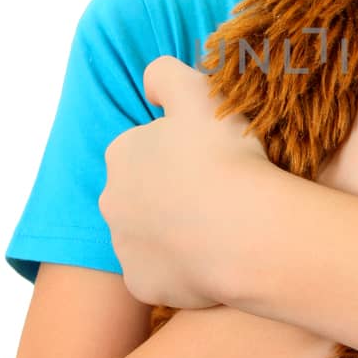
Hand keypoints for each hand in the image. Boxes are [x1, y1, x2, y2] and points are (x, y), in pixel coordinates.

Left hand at [99, 56, 272, 309]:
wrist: (246, 232)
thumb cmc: (225, 157)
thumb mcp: (198, 92)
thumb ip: (165, 74)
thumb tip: (149, 82)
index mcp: (121, 154)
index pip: (145, 148)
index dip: (180, 151)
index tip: (211, 158)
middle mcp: (111, 201)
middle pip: (142, 194)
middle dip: (171, 193)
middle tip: (218, 193)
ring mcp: (125, 247)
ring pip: (150, 235)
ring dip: (176, 232)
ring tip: (221, 228)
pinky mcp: (143, 284)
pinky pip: (161, 274)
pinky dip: (182, 270)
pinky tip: (214, 260)